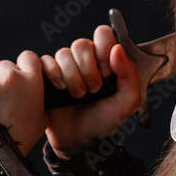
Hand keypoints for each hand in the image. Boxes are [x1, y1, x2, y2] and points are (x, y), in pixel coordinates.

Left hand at [0, 50, 47, 148]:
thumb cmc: (18, 140)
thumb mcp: (41, 119)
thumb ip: (41, 99)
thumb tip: (41, 90)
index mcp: (31, 82)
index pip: (28, 57)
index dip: (23, 66)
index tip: (18, 76)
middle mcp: (10, 78)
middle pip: (4, 66)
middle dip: (2, 79)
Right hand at [41, 25, 142, 159]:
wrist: (78, 141)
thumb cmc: (103, 121)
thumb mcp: (127, 102)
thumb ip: (130, 76)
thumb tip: (118, 49)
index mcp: (105, 60)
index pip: (103, 34)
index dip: (103, 48)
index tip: (106, 71)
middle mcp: (85, 60)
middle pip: (81, 43)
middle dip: (87, 68)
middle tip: (93, 89)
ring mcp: (65, 66)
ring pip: (63, 52)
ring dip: (72, 76)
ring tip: (78, 95)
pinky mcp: (47, 75)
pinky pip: (46, 61)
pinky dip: (54, 75)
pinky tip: (61, 90)